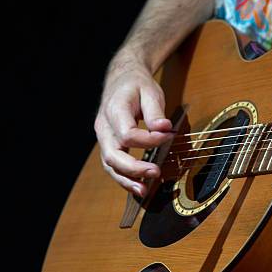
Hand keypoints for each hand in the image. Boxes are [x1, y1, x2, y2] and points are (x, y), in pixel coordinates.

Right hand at [94, 51, 173, 196]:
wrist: (121, 80)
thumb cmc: (136, 85)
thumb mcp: (150, 91)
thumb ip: (155, 111)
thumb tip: (164, 128)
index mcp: (114, 110)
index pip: (128, 134)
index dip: (149, 140)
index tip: (168, 136)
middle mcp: (104, 127)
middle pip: (113, 154)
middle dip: (134, 168)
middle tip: (156, 172)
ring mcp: (104, 138)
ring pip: (109, 164)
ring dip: (126, 179)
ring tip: (144, 190)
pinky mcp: (109, 145)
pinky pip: (113, 165)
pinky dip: (124, 177)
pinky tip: (138, 186)